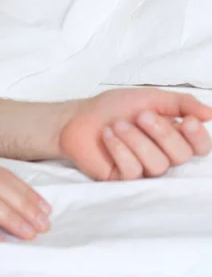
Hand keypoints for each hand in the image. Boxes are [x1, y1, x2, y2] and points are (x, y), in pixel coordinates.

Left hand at [60, 88, 211, 180]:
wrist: (78, 117)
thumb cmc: (113, 108)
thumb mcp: (149, 98)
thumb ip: (181, 104)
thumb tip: (211, 114)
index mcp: (173, 136)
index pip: (201, 147)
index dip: (198, 137)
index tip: (186, 121)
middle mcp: (162, 155)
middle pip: (181, 156)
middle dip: (162, 133)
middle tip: (141, 116)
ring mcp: (143, 169)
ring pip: (157, 164)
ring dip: (136, 140)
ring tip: (117, 125)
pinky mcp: (122, 179)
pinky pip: (132, 171)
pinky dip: (119, 149)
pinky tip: (107, 135)